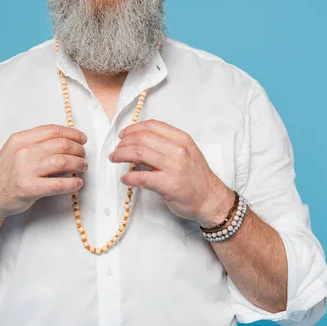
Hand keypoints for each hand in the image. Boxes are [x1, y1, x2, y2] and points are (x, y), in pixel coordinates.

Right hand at [0, 124, 87, 221]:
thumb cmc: (5, 173)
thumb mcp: (14, 149)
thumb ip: (35, 142)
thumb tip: (65, 139)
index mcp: (21, 139)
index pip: (53, 130)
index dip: (72, 133)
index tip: (82, 139)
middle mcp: (23, 152)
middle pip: (61, 144)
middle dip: (78, 149)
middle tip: (83, 155)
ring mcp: (26, 170)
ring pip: (62, 161)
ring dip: (79, 164)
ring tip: (83, 167)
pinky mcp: (29, 188)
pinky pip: (58, 184)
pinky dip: (72, 183)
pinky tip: (78, 183)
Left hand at [109, 119, 233, 226]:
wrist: (211, 200)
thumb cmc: (197, 178)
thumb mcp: (186, 153)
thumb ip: (167, 145)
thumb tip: (139, 142)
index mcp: (182, 139)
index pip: (152, 126)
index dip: (132, 129)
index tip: (123, 135)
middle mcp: (178, 150)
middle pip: (142, 138)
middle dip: (123, 143)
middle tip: (116, 150)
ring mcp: (174, 167)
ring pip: (139, 153)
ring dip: (121, 155)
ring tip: (115, 159)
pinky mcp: (168, 185)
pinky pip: (141, 177)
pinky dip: (128, 177)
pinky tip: (125, 179)